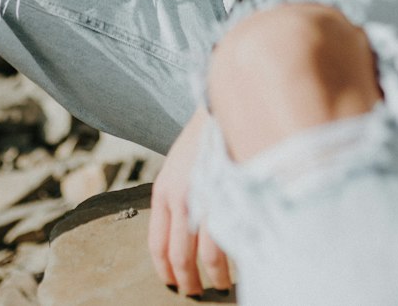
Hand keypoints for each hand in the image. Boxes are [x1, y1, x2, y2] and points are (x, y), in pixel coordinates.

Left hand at [149, 105, 232, 297]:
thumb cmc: (203, 139)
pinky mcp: (232, 197)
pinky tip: (240, 264)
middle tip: (196, 292)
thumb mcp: (177, 166)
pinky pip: (233, 240)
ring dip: (215, 277)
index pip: (157, 245)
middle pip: (180, 257)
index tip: (172, 284)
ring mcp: (208, 200)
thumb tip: (180, 234)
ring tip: (221, 284)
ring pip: (208, 257)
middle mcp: (182, 199)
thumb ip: (175, 197)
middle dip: (188, 282)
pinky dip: (236, 259)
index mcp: (164, 192)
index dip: (165, 271)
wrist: (224, 109)